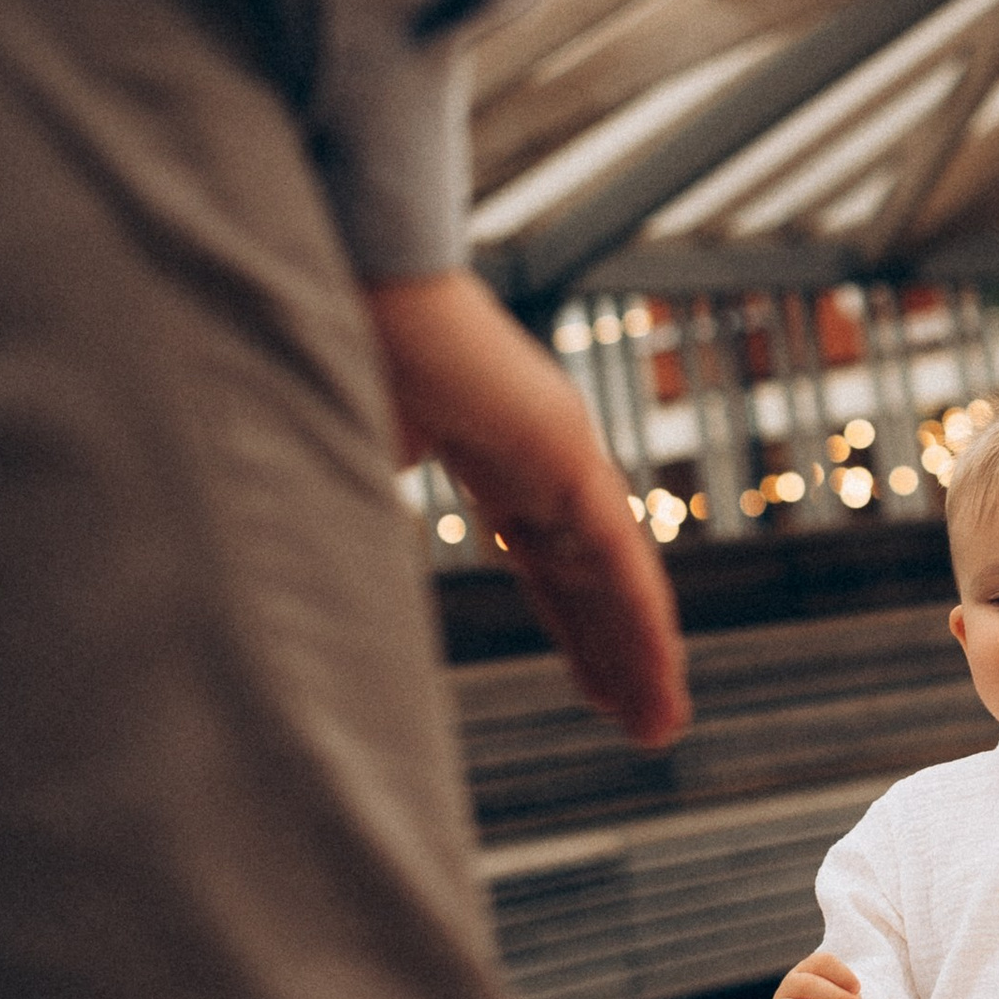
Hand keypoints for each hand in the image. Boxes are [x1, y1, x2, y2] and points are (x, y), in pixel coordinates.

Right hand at [363, 270, 688, 747]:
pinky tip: (661, 668)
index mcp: (494, 457)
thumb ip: (368, 508)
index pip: (547, 564)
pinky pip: (612, 551)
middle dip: (617, 656)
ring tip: (662, 724)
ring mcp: (559, 451)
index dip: (573, 628)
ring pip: (614, 576)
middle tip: (647, 722)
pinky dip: (639, 616)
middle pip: (590, 582)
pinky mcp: (563, 447)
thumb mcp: (350, 450)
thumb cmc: (335, 339)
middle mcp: (541, 459)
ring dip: (640, 655)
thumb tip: (336, 570)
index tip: (594, 684)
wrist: (345, 273)